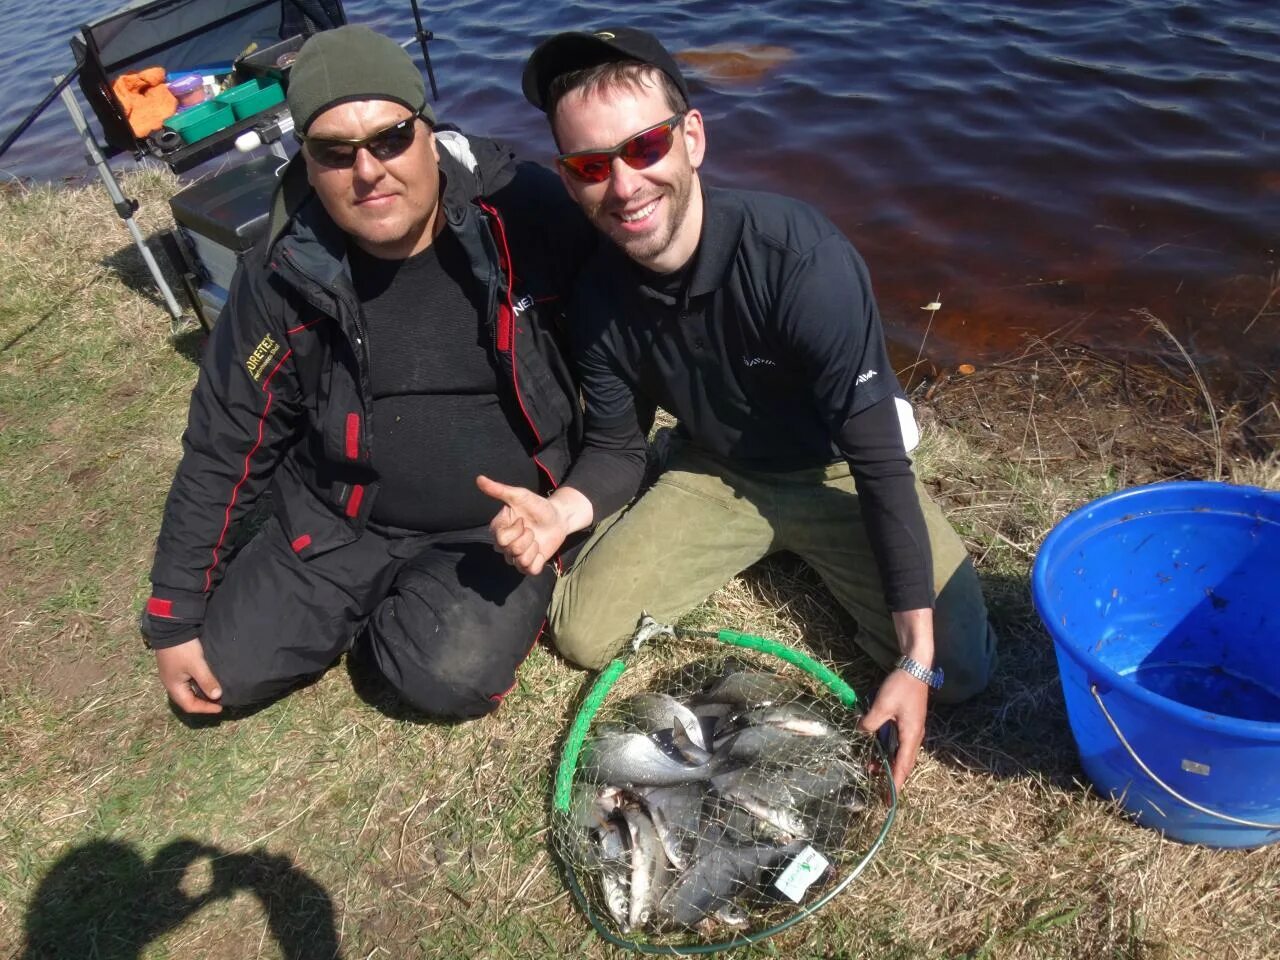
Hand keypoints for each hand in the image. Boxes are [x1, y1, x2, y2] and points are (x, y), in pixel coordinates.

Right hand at [155, 637, 222, 713]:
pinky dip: (198, 685)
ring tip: (215, 693)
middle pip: (187, 700)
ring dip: (200, 694)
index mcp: (173, 686)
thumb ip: (206, 680)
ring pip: (187, 690)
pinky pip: (187, 682)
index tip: (220, 707)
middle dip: (203, 703)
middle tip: (218, 702)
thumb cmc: (183, 648)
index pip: (189, 706)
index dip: (205, 708)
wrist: (171, 627)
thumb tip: (217, 696)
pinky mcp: (176, 666)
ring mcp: (173, 674)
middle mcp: (171, 683)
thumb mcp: (197, 665)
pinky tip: (207, 681)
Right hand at [477, 475, 568, 575]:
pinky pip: (530, 570)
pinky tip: (540, 550)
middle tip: (531, 529)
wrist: (558, 517)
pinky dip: (538, 560)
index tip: (522, 519)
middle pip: (510, 550)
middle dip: (526, 538)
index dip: (515, 529)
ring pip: (520, 561)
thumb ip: (498, 490)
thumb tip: (478, 479)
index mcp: (498, 529)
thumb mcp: (519, 495)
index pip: (501, 538)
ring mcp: (516, 557)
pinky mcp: (529, 566)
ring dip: (533, 548)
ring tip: (536, 539)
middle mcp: (504, 545)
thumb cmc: (537, 505)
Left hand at [857, 668, 928, 790]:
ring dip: (888, 761)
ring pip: (900, 752)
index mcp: (911, 736)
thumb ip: (871, 723)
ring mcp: (912, 728)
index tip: (889, 799)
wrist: (915, 668)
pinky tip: (877, 747)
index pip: (902, 766)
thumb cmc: (901, 687)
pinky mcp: (908, 721)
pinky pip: (899, 741)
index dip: (895, 783)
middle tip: (880, 789)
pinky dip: (889, 748)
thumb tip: (861, 732)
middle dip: (892, 776)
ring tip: (871, 768)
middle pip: (903, 762)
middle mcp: (914, 736)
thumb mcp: (882, 706)